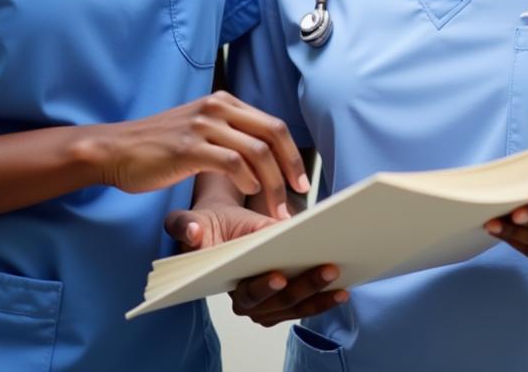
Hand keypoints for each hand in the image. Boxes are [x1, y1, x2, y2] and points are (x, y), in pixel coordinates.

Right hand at [85, 92, 309, 218]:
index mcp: (223, 102)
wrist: (117, 149)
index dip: (292, 154)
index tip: (301, 181)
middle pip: (272, 133)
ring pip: (256, 151)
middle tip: (300, 195)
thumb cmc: (157, 146)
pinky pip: (232, 162)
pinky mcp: (189, 147)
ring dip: (273, 184)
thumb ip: (227, 134)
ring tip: (277, 209)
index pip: (272, 124)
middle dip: (291, 167)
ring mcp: (203, 125)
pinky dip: (247, 180)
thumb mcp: (199, 129)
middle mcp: (217, 107)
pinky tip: (248, 194)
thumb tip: (261, 156)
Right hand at [166, 202, 348, 326]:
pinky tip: (342, 290)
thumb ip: (186, 225)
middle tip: (326, 270)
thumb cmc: (209, 224)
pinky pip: (304, 306)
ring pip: (294, 307)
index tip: (279, 276)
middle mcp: (245, 301)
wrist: (217, 226)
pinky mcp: (282, 302)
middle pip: (277, 302)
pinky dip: (322, 300)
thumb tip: (192, 231)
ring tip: (340, 282)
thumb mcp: (193, 219)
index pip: (245, 293)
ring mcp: (266, 305)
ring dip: (318, 296)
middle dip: (303, 288)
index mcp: (225, 283)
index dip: (262, 287)